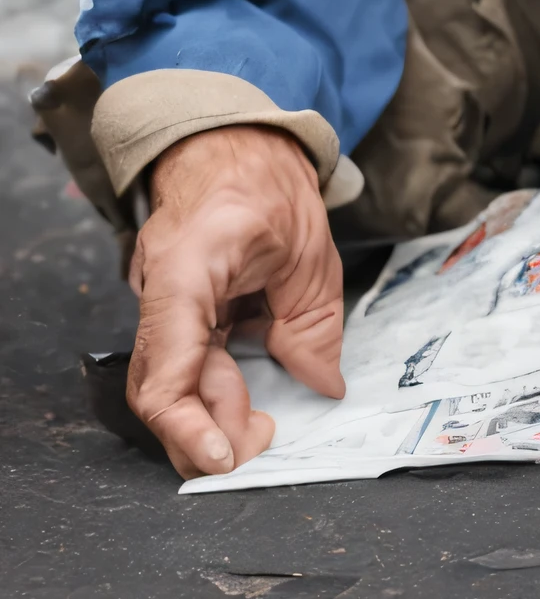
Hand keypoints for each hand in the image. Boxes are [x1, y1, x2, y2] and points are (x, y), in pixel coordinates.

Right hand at [127, 125, 344, 477]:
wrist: (232, 142)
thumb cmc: (265, 181)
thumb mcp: (311, 251)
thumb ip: (313, 325)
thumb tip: (321, 385)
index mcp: (187, 273)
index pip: (164, 374)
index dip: (188, 429)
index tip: (227, 456)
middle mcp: (159, 293)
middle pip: (162, 391)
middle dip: (207, 432)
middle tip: (262, 438)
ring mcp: (159, 304)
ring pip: (173, 383)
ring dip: (214, 411)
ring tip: (262, 415)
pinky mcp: (171, 312)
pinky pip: (184, 364)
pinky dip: (213, 388)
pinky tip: (245, 390)